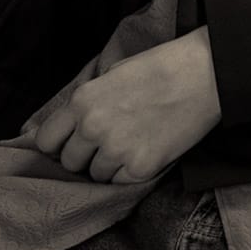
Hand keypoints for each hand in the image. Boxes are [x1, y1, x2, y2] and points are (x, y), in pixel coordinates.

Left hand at [33, 26, 221, 183]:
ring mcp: (116, 150)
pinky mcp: (140, 168)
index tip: (70, 141)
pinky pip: (120, 182)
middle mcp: (93, 128)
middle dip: (84, 154)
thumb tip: (73, 122)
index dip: (58, 142)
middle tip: (107, 141)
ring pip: (96, 175)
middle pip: (70, 162)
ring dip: (108, 164)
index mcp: (83, 100)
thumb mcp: (114, 73)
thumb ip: (90, 100)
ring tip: (132, 142)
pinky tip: (145, 149)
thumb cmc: (161, 66)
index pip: (46, 140)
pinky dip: (129, 171)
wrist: (204, 73)